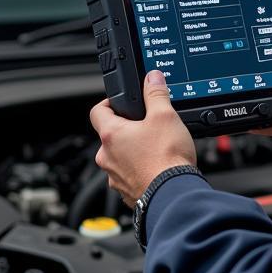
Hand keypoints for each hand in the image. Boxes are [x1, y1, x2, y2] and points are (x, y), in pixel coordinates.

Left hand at [90, 71, 196, 206]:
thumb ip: (156, 93)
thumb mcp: (165, 116)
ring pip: (120, 157)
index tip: (121, 102)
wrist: (173, 195)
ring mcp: (114, 177)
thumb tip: (152, 78)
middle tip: (148, 126)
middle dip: (128, 129)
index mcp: (111, 135)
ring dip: (133, 151)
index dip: (109, 103)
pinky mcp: (126, 192)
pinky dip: (139, 169)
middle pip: (111, 135)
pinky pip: (129, 175)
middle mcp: (107, 157)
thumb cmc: (166, 159)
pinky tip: (157, 167)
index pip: (97, 111)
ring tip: (156, 148)